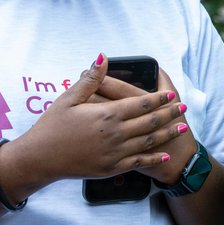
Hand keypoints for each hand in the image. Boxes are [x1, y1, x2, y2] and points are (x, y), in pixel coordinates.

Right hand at [11, 54, 187, 186]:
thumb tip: (102, 56)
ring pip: (149, 141)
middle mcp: (116, 134)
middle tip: (184, 107)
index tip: (171, 94)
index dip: (159, 98)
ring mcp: (115, 153)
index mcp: (108, 114)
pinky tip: (164, 153)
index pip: (141, 103)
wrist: (39, 159)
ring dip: (167, 133)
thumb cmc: (51, 126)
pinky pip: (138, 161)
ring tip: (182, 127)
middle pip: (150, 121)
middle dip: (169, 113)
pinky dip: (153, 157)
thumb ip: (90, 78)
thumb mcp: (68, 98)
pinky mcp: (111, 168)